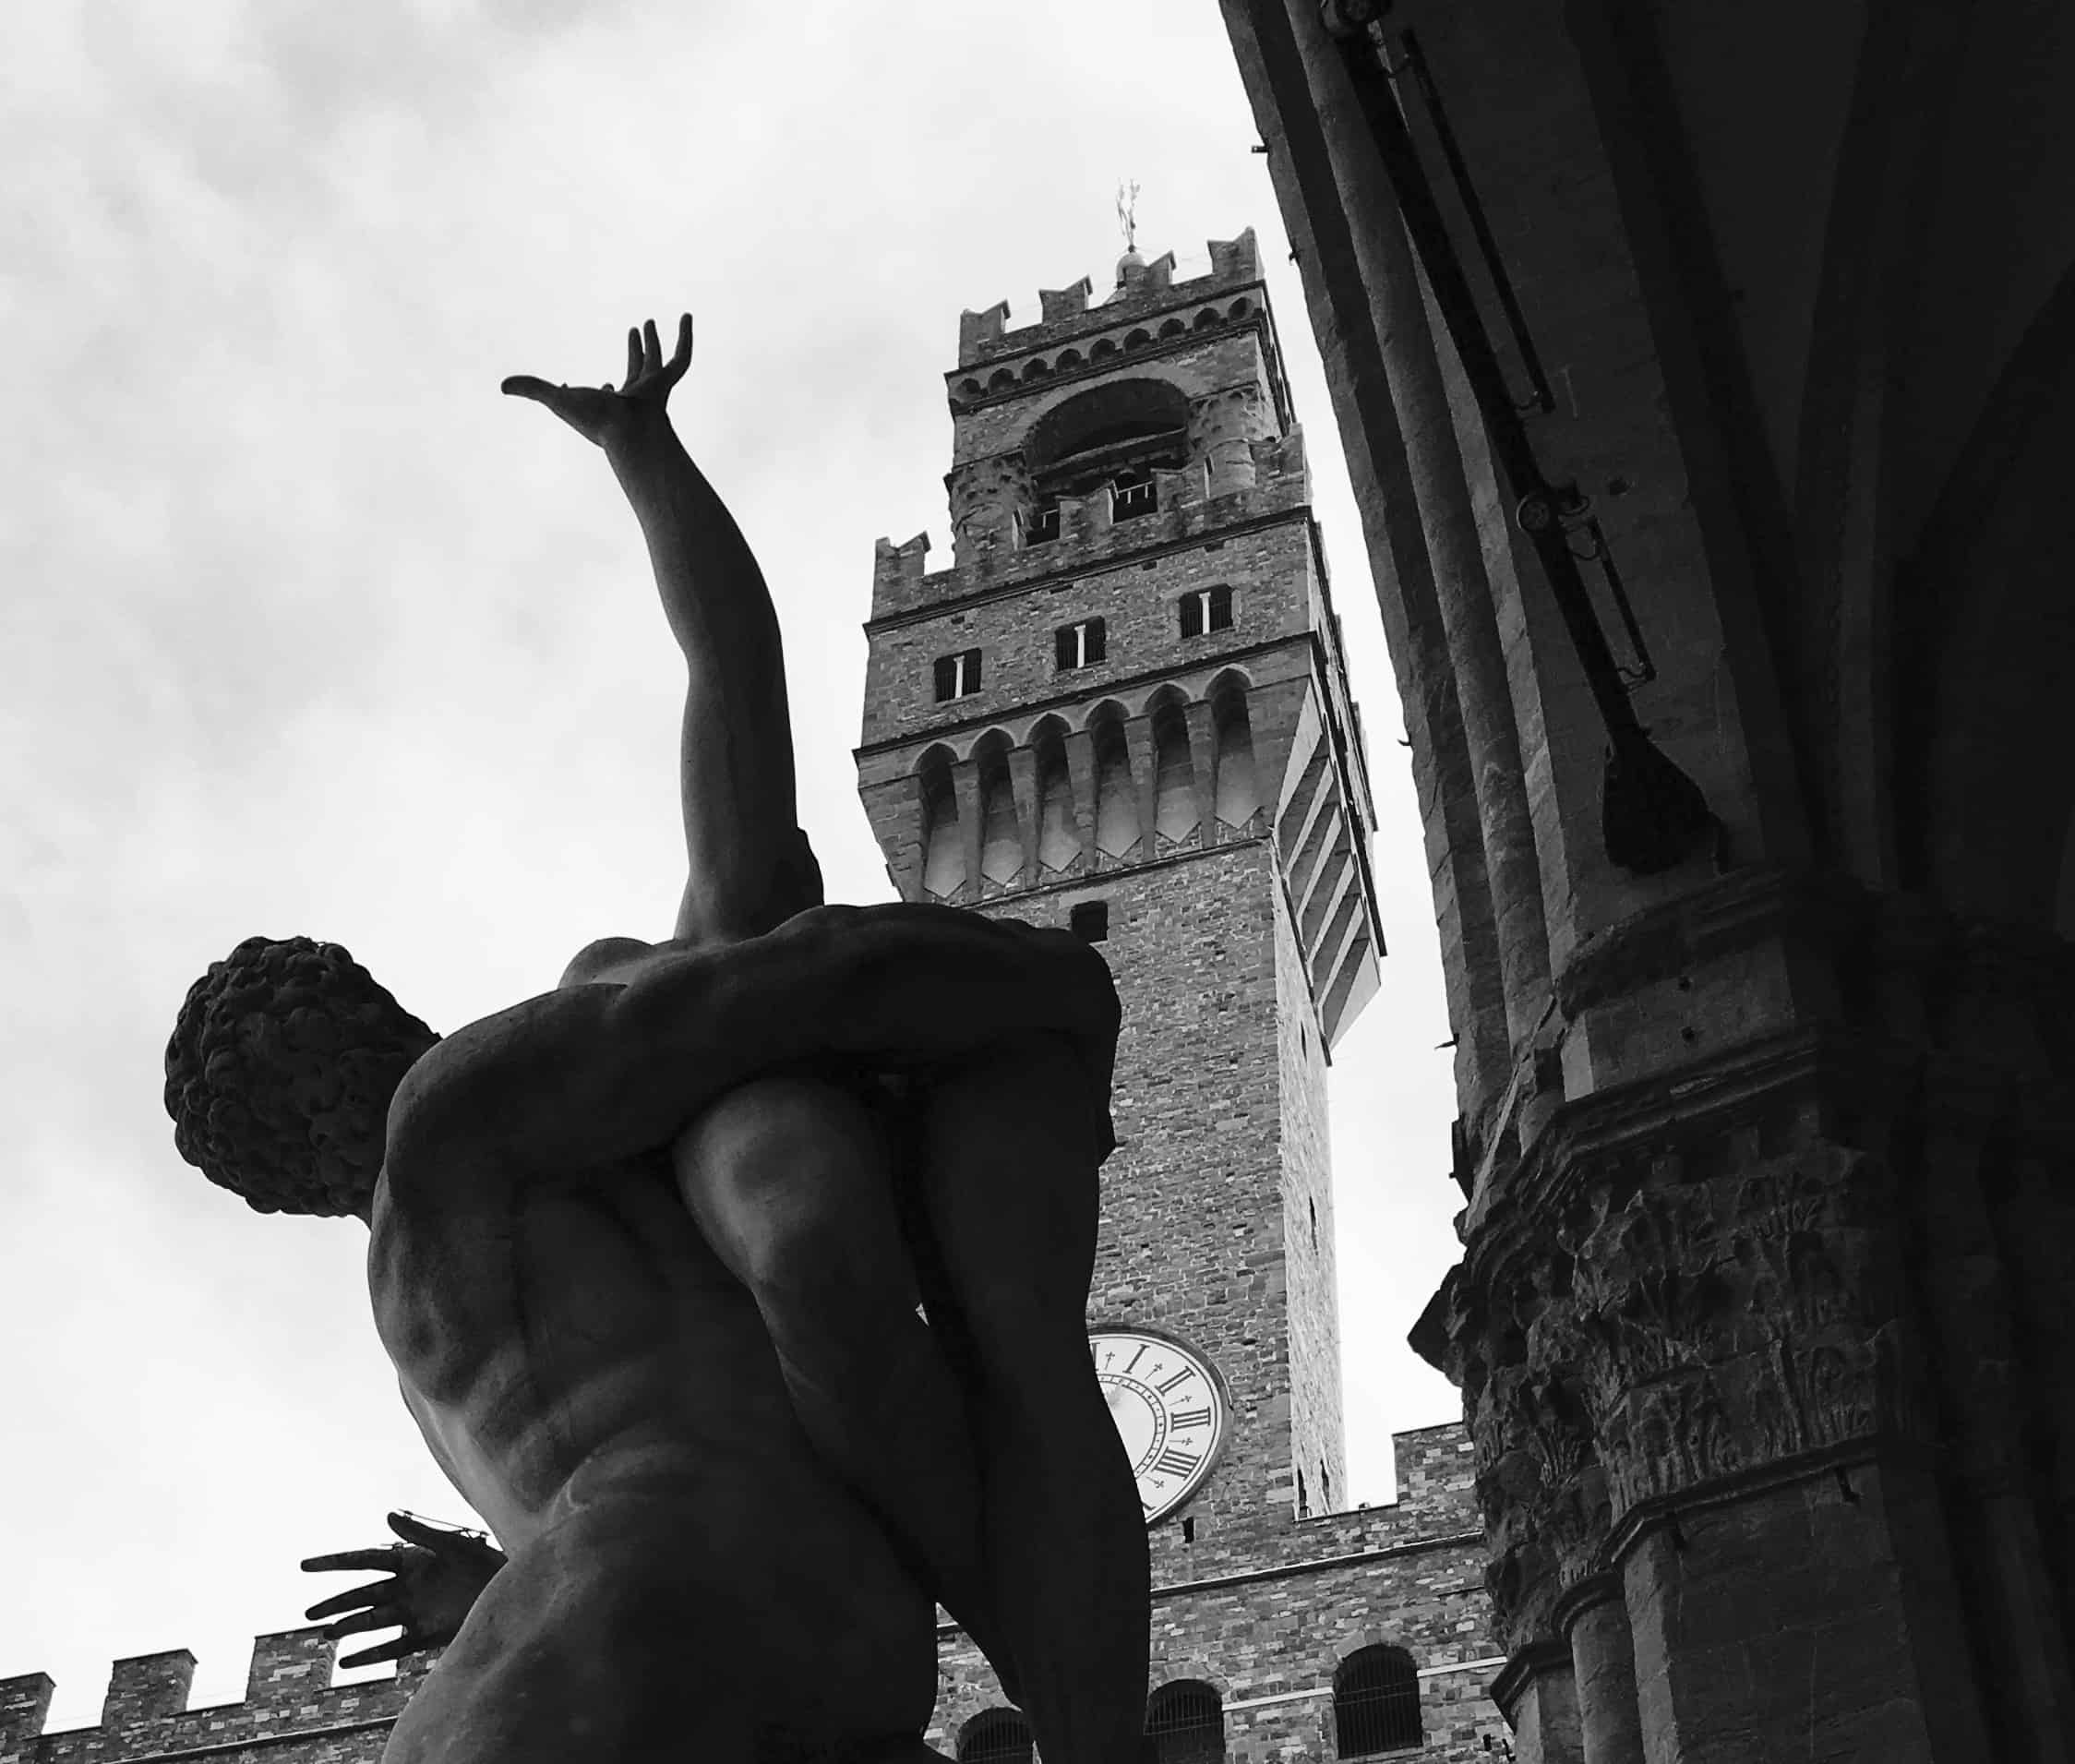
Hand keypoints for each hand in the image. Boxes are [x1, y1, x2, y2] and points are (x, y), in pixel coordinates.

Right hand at [301, 1511, 506, 1666]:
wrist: (510, 1589)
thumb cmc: (484, 1559)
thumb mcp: (454, 1544)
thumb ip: (420, 1533)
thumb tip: (387, 1515)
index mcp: (410, 1560)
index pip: (364, 1559)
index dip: (334, 1563)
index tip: (304, 1565)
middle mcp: (407, 1587)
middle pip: (363, 1594)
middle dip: (335, 1602)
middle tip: (307, 1613)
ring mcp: (414, 1611)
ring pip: (372, 1621)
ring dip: (349, 1627)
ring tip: (325, 1634)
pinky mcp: (426, 1634)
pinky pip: (391, 1647)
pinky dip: (369, 1654)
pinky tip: (346, 1663)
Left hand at [501, 314, 692, 445]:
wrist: (630, 434)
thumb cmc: (596, 421)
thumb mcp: (558, 400)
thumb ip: (533, 390)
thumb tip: (501, 385)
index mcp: (611, 406)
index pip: (606, 394)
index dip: (599, 389)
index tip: (590, 384)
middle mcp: (634, 398)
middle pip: (636, 370)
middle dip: (635, 352)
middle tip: (635, 331)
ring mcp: (652, 391)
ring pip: (658, 362)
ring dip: (654, 342)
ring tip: (650, 322)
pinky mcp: (667, 384)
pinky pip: (682, 359)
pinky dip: (686, 338)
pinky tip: (686, 318)